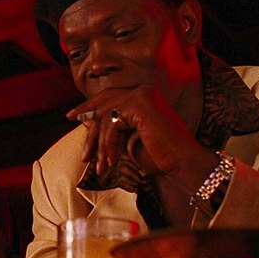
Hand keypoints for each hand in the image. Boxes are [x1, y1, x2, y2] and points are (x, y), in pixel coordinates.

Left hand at [66, 85, 201, 176]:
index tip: (73, 117)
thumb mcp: (130, 140)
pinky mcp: (140, 104)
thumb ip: (113, 129)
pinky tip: (113, 162)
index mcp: (143, 95)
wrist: (185, 163)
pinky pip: (112, 124)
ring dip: (101, 145)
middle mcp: (143, 90)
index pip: (109, 97)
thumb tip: (88, 122)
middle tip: (78, 142)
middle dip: (88, 123)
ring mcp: (142, 95)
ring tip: (100, 167)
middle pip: (103, 103)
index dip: (89, 106)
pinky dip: (109, 146)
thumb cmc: (162, 156)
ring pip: (105, 117)